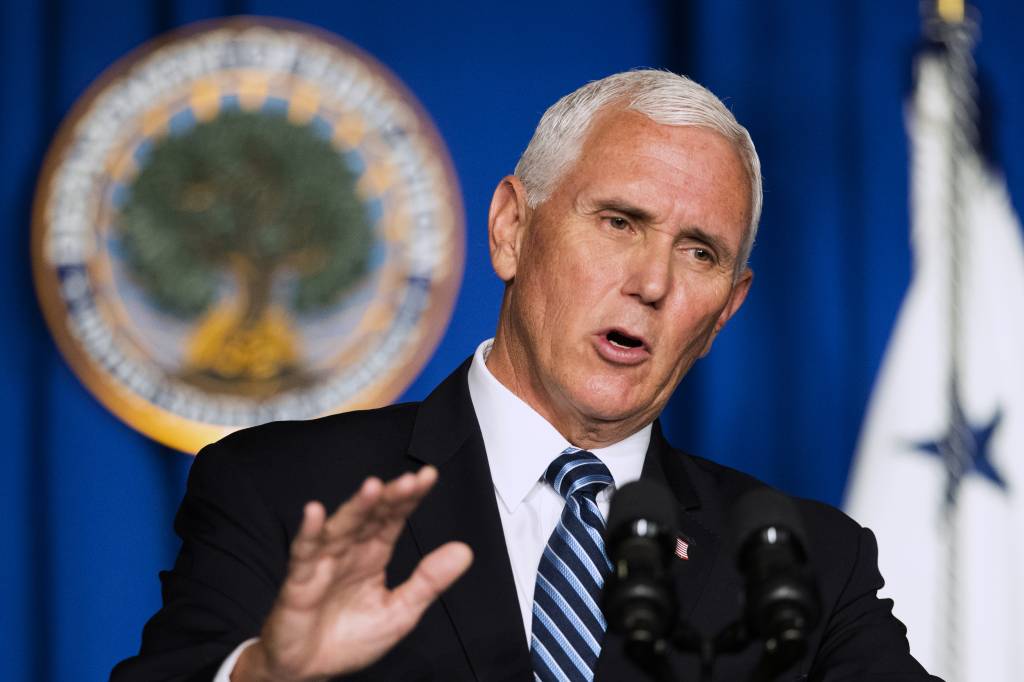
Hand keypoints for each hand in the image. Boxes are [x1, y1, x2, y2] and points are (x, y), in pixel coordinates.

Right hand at [232, 466, 472, 681]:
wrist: (310, 670)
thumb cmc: (350, 638)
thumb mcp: (400, 612)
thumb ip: (429, 581)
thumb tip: (464, 551)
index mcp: (374, 554)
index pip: (394, 518)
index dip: (410, 498)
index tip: (428, 477)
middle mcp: (350, 551)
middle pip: (371, 516)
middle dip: (389, 497)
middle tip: (409, 481)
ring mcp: (324, 563)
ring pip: (341, 528)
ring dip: (356, 507)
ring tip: (373, 487)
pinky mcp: (299, 582)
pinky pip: (304, 553)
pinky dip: (309, 532)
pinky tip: (315, 512)